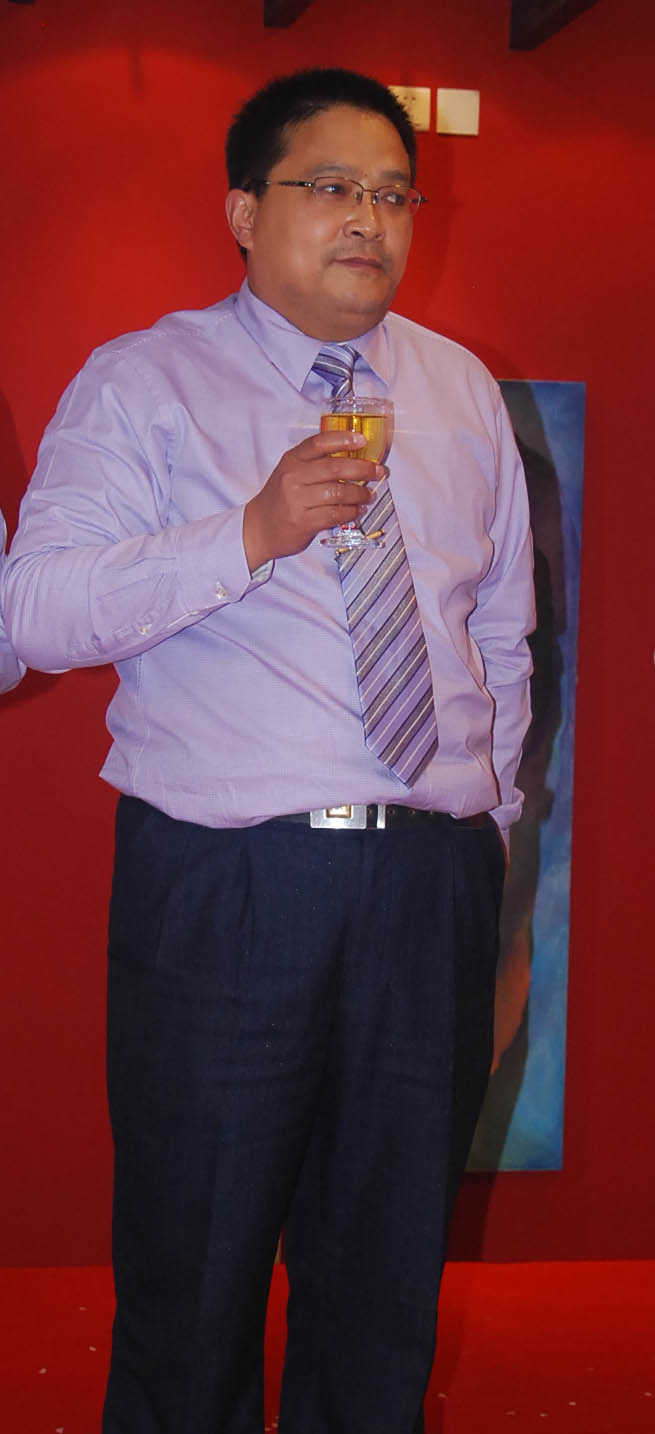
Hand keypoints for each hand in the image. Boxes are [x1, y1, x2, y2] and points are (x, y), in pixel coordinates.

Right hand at [243, 430, 382, 570]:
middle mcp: (292, 477)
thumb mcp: (290, 473)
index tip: (362, 440)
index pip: (318, 443)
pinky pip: (335, 514)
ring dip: (359, 493)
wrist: (258, 528)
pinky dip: (351, 511)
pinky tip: (357, 510)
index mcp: (291, 460)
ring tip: (368, 495)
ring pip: (338, 492)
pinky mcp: (303, 521)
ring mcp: (297, 500)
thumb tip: (354, 458)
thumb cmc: (279, 499)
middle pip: (334, 467)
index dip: (343, 439)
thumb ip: (314, 464)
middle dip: (362, 469)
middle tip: (378, 471)